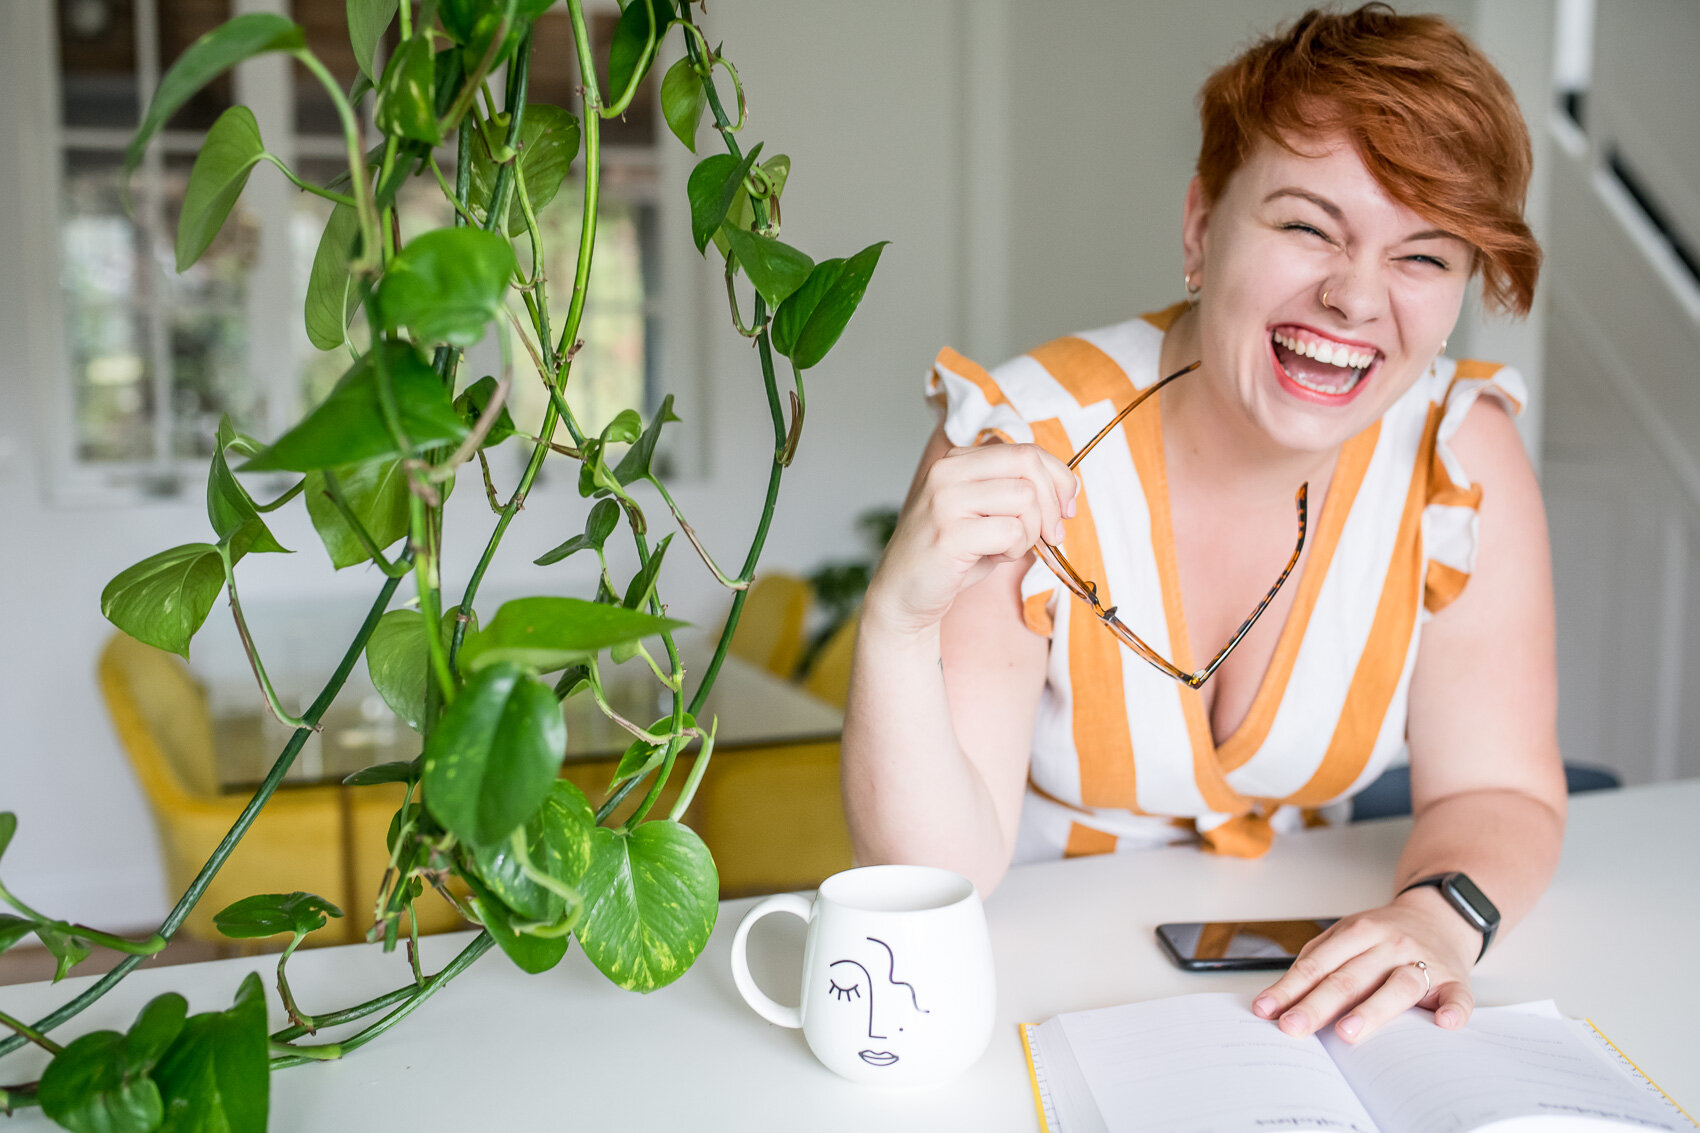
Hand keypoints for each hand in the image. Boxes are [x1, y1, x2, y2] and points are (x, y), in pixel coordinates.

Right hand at [865, 440, 1077, 635]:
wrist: (903, 593)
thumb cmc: (951, 555)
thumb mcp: (983, 513)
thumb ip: (1015, 494)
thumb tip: (1066, 492)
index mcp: (958, 461)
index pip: (1025, 450)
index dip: (1059, 478)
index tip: (1067, 508)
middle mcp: (948, 472)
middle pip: (1028, 463)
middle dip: (1053, 503)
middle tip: (1052, 535)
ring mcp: (945, 501)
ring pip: (1024, 497)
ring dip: (1031, 530)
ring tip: (1010, 548)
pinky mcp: (949, 534)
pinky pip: (1011, 531)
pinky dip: (1016, 549)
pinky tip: (996, 558)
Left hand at [1250, 893, 1480, 1043]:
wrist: (1438, 917)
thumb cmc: (1384, 938)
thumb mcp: (1347, 935)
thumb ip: (1320, 960)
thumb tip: (1282, 1000)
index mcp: (1359, 931)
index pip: (1318, 964)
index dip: (1290, 988)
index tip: (1267, 1010)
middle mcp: (1390, 944)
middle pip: (1349, 978)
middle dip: (1317, 1005)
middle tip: (1292, 1027)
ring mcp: (1424, 961)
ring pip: (1397, 986)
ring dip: (1371, 1010)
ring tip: (1347, 1032)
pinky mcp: (1456, 980)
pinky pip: (1458, 996)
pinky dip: (1454, 1011)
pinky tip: (1445, 1024)